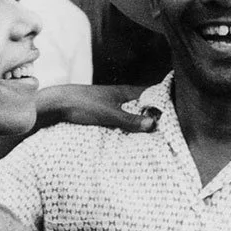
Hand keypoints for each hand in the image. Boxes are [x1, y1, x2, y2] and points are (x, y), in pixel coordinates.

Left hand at [36, 84, 157, 131]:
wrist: (54, 105)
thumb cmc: (81, 105)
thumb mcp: (108, 115)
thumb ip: (129, 120)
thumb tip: (153, 124)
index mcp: (124, 92)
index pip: (150, 94)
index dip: (163, 102)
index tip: (176, 114)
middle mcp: (119, 97)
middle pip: (142, 105)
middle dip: (153, 116)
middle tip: (169, 130)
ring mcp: (110, 105)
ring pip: (131, 113)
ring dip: (139, 123)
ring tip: (153, 138)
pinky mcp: (101, 114)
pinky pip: (120, 120)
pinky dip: (127, 127)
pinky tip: (130, 138)